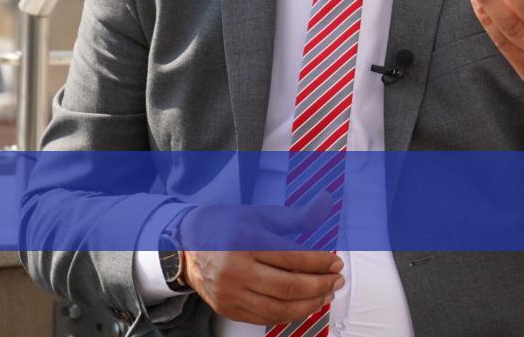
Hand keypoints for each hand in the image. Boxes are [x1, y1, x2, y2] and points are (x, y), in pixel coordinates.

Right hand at [177, 200, 343, 325]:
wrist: (187, 246)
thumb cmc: (226, 227)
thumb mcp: (260, 214)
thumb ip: (295, 217)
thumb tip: (325, 205)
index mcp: (245, 241)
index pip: (292, 257)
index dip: (320, 262)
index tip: (335, 262)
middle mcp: (235, 270)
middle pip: (289, 286)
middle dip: (320, 285)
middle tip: (336, 279)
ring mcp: (230, 293)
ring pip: (279, 308)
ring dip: (309, 304)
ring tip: (325, 294)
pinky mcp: (228, 309)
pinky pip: (265, 318)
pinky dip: (289, 314)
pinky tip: (303, 304)